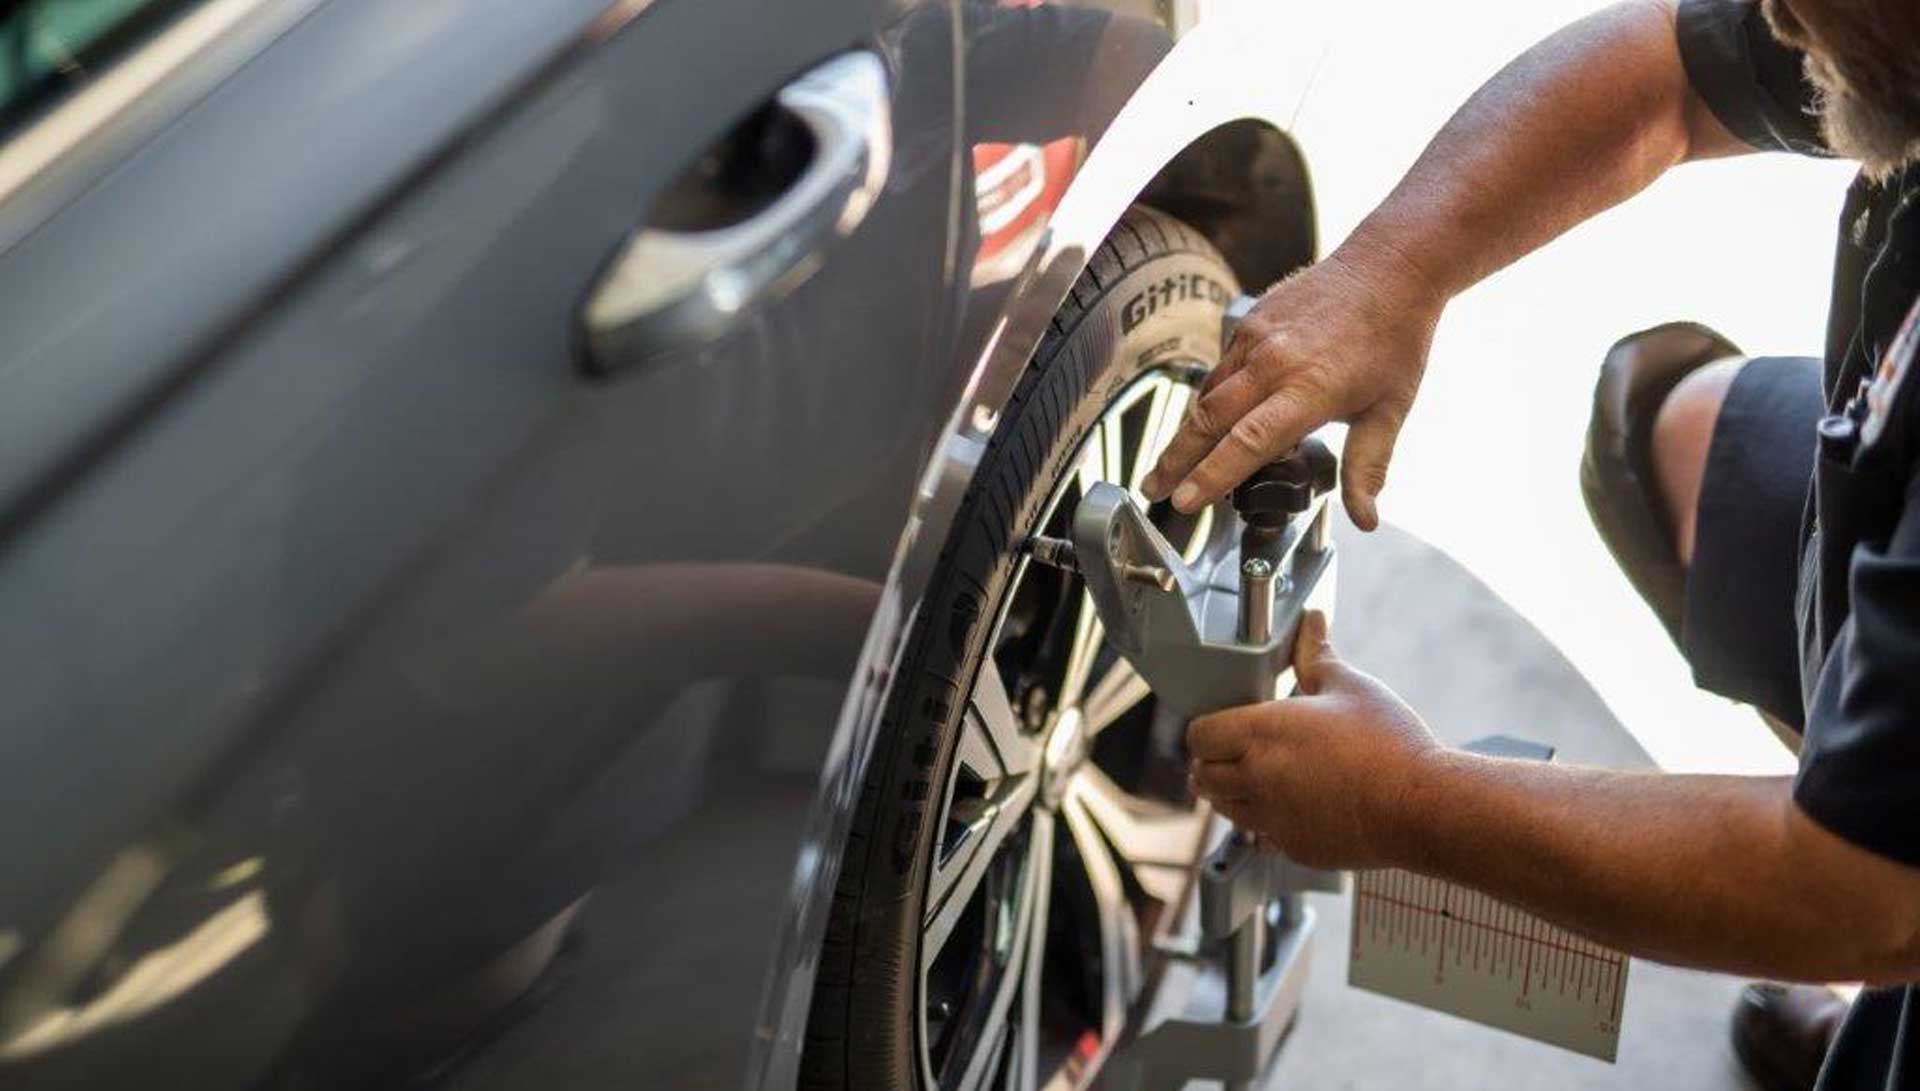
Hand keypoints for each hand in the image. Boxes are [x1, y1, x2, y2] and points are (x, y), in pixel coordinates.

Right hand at [1141, 244, 1443, 529]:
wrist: (1389, 266)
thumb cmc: (1394, 337)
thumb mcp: (1390, 410)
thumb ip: (1367, 468)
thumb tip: (1365, 519)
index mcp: (1310, 389)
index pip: (1248, 442)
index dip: (1211, 475)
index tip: (1184, 502)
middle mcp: (1274, 363)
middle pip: (1209, 420)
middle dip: (1176, 460)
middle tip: (1153, 489)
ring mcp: (1257, 339)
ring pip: (1208, 395)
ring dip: (1186, 432)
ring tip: (1170, 463)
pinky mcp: (1250, 322)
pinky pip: (1220, 369)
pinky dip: (1209, 400)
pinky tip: (1206, 421)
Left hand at [1187, 612, 1438, 868]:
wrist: (1423, 806)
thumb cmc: (1389, 744)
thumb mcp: (1350, 687)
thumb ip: (1317, 655)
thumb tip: (1312, 622)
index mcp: (1263, 733)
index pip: (1199, 734)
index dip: (1207, 728)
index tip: (1223, 723)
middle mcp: (1258, 778)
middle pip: (1202, 775)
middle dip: (1212, 762)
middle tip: (1235, 750)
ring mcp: (1274, 819)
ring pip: (1225, 809)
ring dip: (1232, 792)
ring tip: (1261, 775)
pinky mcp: (1295, 848)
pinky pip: (1261, 835)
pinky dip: (1266, 821)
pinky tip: (1294, 804)